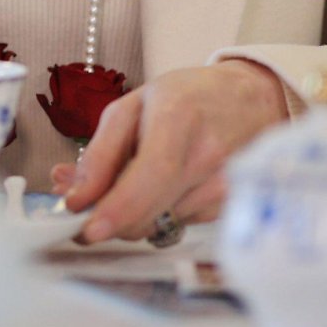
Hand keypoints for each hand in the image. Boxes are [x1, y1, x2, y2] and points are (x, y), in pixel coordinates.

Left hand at [51, 61, 288, 242]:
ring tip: (140, 179)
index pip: (149, 176)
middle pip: (150, 212)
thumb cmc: (188, 97)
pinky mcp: (230, 206)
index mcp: (178, 118)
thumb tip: (74, 196)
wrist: (252, 99)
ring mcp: (224, 185)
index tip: (88, 229)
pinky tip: (169, 185)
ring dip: (137, 214)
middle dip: (111, 219)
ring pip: (160, 225)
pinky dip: (162, 213)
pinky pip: (179, 224)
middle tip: (88, 212)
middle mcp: (207, 155)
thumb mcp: (133, 105)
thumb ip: (100, 152)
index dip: (117, 209)